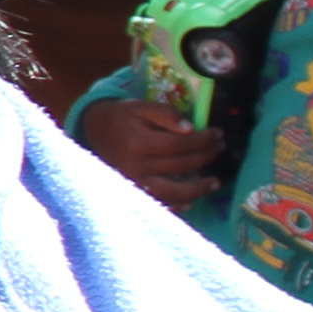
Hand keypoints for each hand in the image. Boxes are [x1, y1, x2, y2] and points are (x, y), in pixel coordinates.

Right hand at [79, 93, 228, 205]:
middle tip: (219, 149)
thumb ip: (165, 113)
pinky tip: (191, 201)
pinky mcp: (134, 190)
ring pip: (174, 190)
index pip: (181, 144)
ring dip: (198, 188)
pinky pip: (159, 202)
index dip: (204, 139)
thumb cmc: (121, 117)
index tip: (217, 133)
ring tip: (215, 183)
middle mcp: (138, 165)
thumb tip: (190, 129)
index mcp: (140, 142)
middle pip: (182, 165)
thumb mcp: (140, 106)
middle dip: (206, 156)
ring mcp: (136, 181)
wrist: (93, 131)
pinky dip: (176, 205)